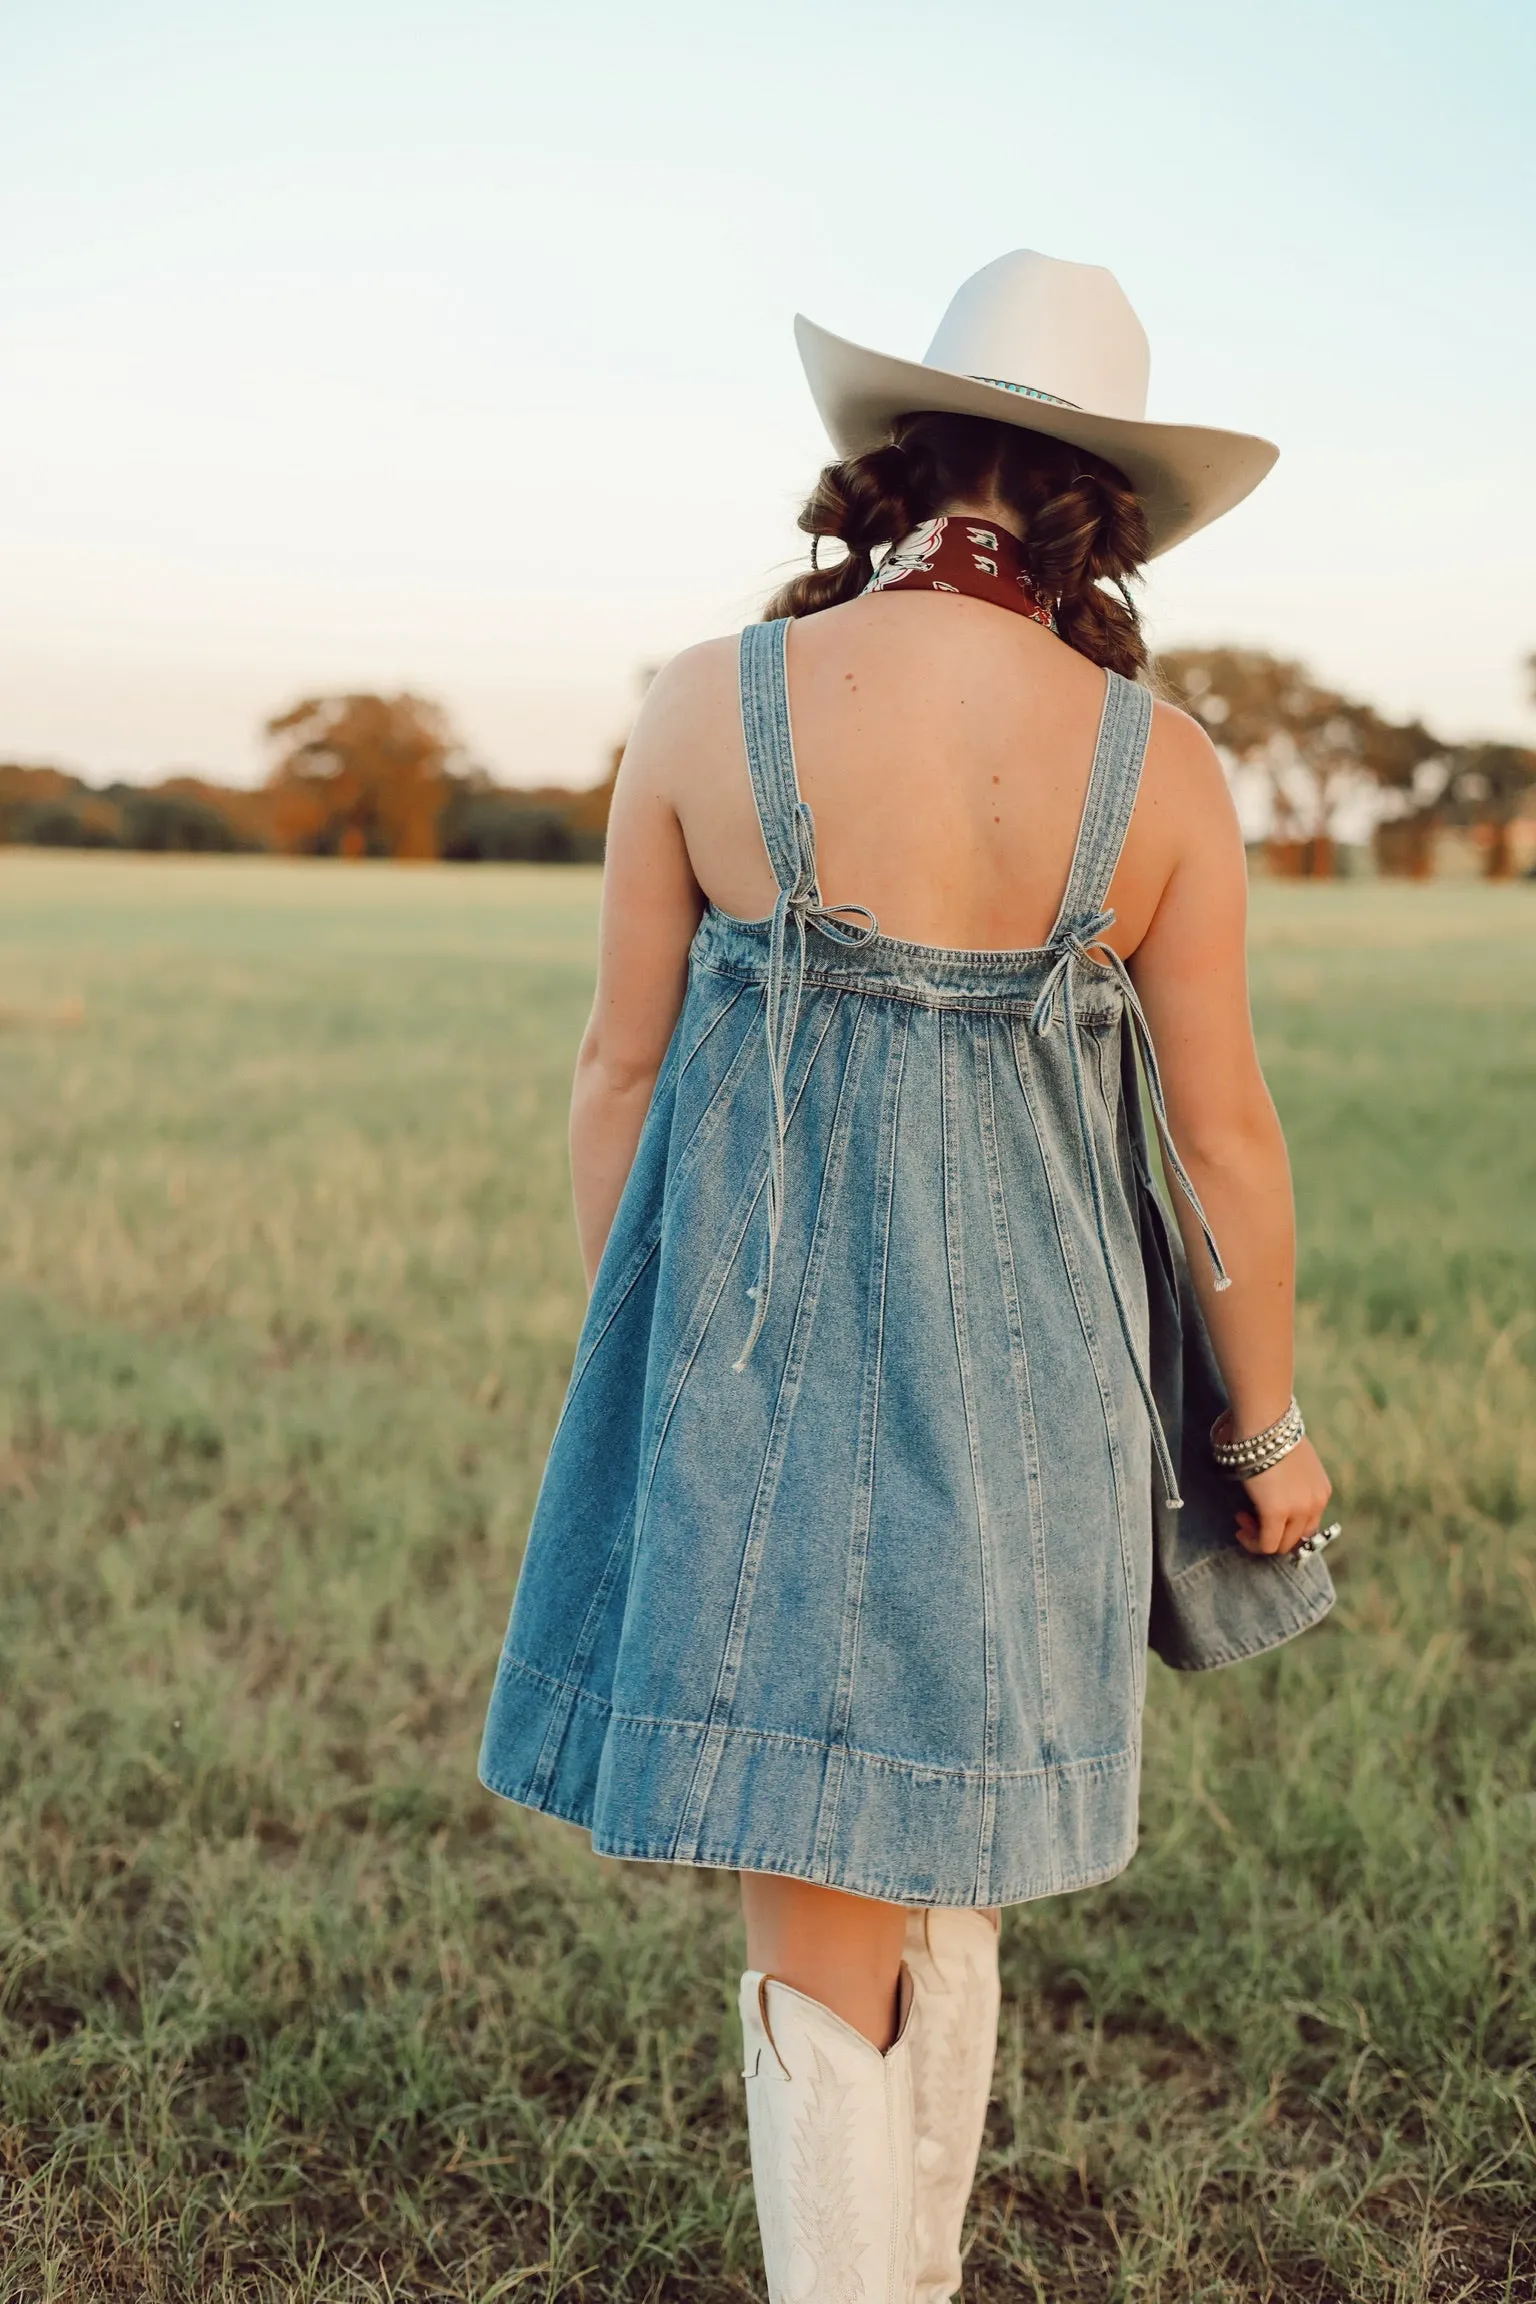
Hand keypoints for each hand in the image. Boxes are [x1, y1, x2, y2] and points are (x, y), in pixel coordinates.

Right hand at [1234, 1437, 1332, 1556]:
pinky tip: (1241, 1528)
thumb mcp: (1291, 1462)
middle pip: (1297, 1538)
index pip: (1308, 1524)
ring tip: (1243, 1520)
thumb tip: (1273, 1491)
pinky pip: (1266, 1544)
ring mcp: (1299, 1510)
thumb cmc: (1271, 1434)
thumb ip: (1290, 1482)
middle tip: (1249, 1517)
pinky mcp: (1276, 1513)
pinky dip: (1253, 1542)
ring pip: (1282, 1545)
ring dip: (1260, 1537)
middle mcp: (1316, 1503)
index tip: (1264, 1511)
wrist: (1265, 1423)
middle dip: (1272, 1533)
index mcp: (1321, 1491)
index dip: (1285, 1525)